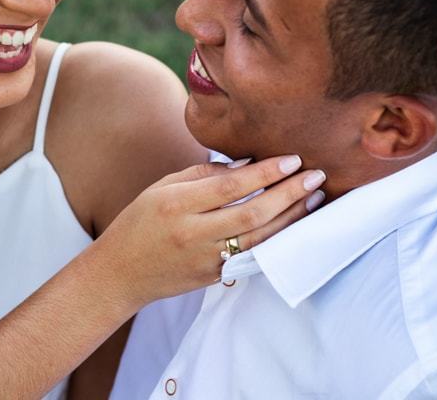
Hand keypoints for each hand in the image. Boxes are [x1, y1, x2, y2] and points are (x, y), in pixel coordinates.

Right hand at [93, 155, 323, 308]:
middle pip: (251, 214)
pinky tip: (294, 224)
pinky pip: (253, 256)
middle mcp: (192, 233)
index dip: (265, 173)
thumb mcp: (162, 187)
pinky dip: (277, 239)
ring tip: (314, 197)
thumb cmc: (140, 222)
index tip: (292, 159)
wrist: (120, 273)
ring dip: (291, 218)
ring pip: (259, 239)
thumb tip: (246, 164)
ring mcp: (205, 259)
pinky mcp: (214, 276)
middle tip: (315, 176)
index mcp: (175, 204)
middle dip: (288, 194)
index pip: (229, 186)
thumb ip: (203, 174)